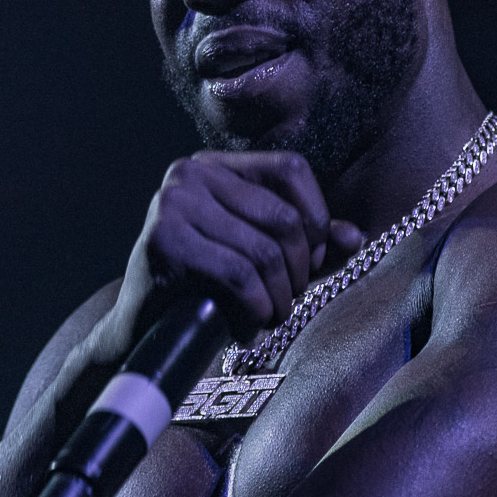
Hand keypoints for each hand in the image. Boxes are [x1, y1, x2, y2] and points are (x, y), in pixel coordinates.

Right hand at [116, 151, 362, 342]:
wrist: (141, 331)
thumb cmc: (209, 289)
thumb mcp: (264, 258)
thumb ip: (310, 244)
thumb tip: (354, 237)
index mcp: (218, 165)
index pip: (290, 168)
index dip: (317, 215)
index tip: (313, 260)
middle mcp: (191, 172)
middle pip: (282, 215)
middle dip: (299, 268)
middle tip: (289, 299)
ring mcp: (172, 203)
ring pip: (264, 250)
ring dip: (279, 296)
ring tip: (272, 316)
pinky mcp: (162, 241)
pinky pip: (238, 274)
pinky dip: (256, 306)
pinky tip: (250, 325)